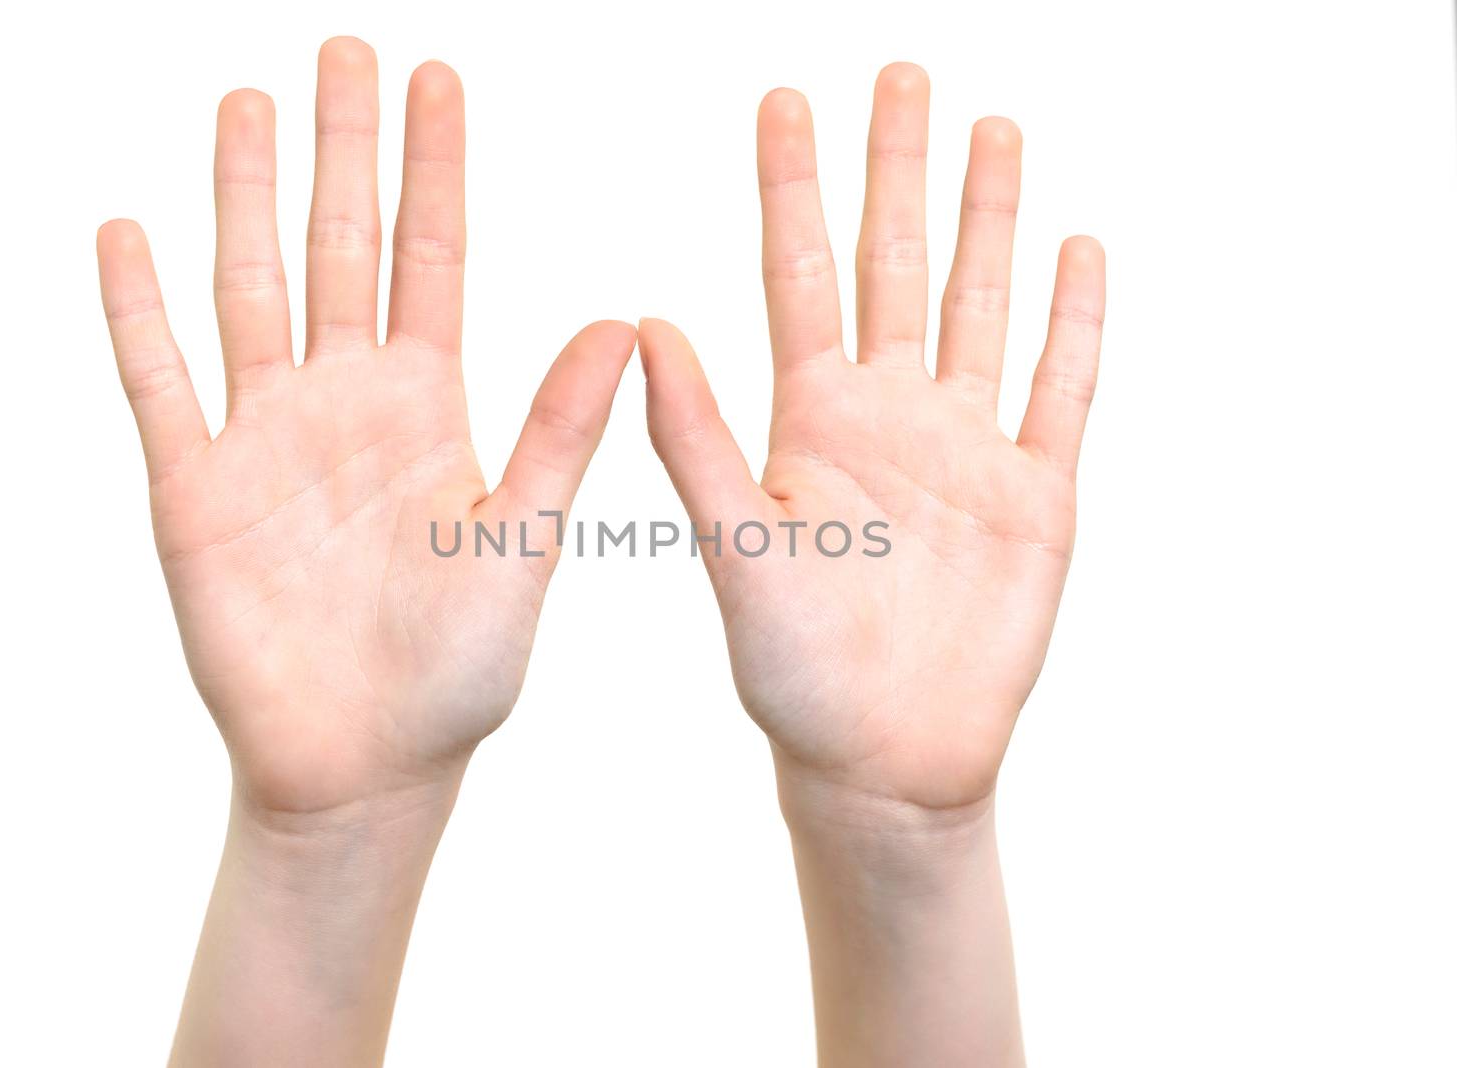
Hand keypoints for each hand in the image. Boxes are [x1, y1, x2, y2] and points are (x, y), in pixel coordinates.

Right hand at [99, 39, 633, 818]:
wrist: (368, 760)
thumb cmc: (458, 669)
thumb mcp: (519, 541)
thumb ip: (557, 433)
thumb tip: (623, 323)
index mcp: (429, 405)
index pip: (432, 258)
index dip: (434, 169)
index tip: (437, 77)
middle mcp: (346, 400)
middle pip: (339, 247)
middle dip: (341, 150)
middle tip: (342, 48)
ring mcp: (265, 437)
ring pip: (249, 288)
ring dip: (243, 198)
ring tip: (243, 102)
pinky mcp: (195, 489)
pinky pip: (159, 383)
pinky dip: (140, 312)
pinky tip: (127, 232)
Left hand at [641, 66, 1103, 814]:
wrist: (881, 758)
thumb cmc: (791, 670)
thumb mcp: (731, 547)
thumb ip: (693, 438)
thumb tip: (642, 322)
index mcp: (811, 418)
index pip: (802, 274)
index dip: (793, 187)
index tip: (782, 98)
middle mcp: (889, 413)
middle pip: (897, 265)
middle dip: (900, 170)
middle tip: (901, 73)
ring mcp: (969, 446)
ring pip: (981, 304)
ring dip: (990, 219)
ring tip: (994, 128)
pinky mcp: (1037, 494)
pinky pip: (1062, 388)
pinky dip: (1074, 322)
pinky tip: (1078, 247)